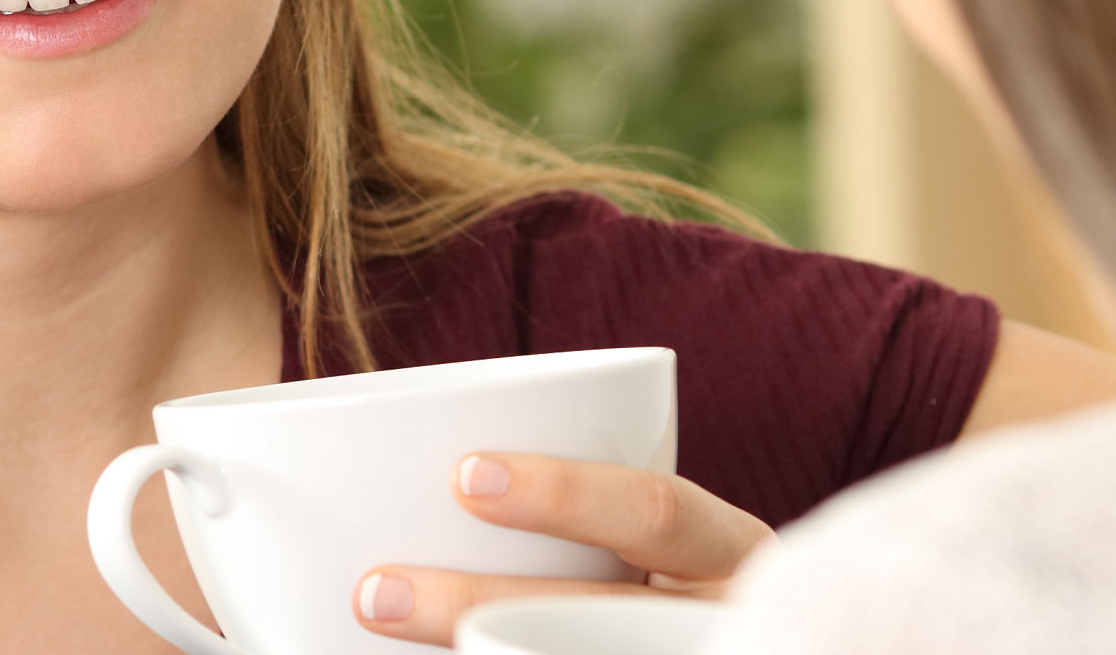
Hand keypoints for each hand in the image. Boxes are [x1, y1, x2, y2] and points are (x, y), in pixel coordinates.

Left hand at [350, 452, 774, 646]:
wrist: (741, 641)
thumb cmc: (669, 583)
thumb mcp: (662, 545)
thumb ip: (580, 519)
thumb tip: (420, 489)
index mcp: (728, 550)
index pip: (656, 511)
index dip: (565, 494)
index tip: (464, 477)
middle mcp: (717, 617)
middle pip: (595, 615)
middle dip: (473, 605)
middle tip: (374, 591)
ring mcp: (694, 654)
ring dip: (476, 651)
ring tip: (383, 630)